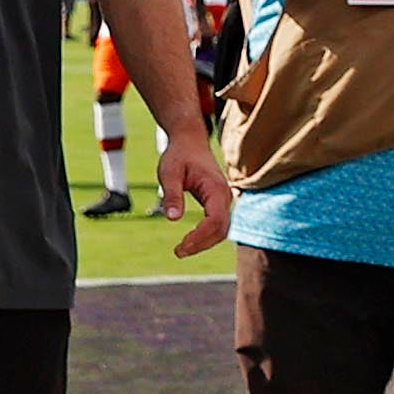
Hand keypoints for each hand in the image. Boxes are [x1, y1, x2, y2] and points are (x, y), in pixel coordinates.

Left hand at [156, 135, 231, 258]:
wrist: (190, 141)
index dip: (200, 237)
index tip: (180, 247)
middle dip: (202, 244)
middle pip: (222, 229)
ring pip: (222, 229)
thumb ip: (171, 195)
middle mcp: (225, 195)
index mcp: (215, 188)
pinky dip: (205, 235)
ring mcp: (224, 199)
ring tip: (181, 250)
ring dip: (204, 242)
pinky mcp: (219, 202)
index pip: (215, 220)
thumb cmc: (179, 155)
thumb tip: (172, 219)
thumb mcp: (169, 172)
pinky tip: (189, 240)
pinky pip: (218, 224)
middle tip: (178, 252)